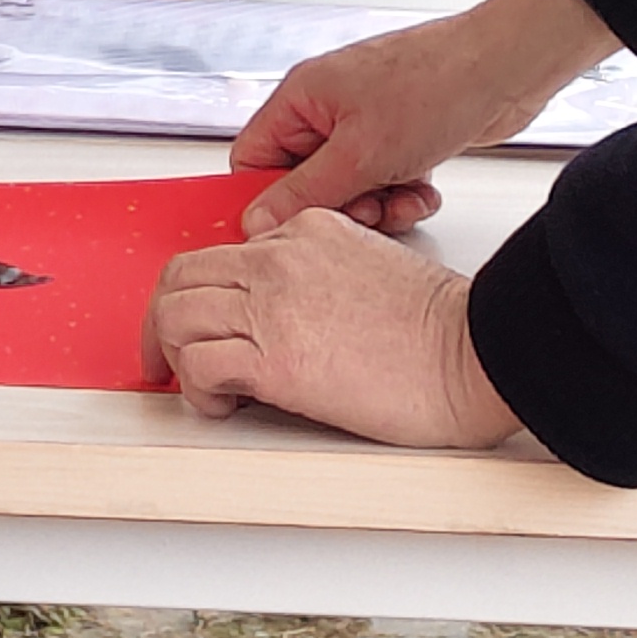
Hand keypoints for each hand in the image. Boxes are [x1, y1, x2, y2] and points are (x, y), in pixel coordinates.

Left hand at [148, 209, 520, 448]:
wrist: (474, 356)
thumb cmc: (438, 328)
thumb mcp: (367, 263)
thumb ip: (316, 271)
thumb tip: (282, 308)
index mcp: (300, 233)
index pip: (217, 255)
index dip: (196, 295)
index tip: (196, 327)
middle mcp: (276, 262)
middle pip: (180, 277)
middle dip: (163, 322)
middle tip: (165, 360)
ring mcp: (273, 307)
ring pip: (175, 316)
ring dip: (176, 357)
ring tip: (203, 388)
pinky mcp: (277, 359)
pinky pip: (199, 364)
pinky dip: (197, 389)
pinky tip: (221, 404)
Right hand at [231, 0, 620, 234]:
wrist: (505, 69)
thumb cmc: (434, 84)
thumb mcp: (360, 155)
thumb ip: (306, 193)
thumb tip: (258, 219)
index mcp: (301, 97)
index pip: (254, 157)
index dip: (266, 197)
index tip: (290, 228)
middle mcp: (328, 108)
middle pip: (305, 179)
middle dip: (338, 206)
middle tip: (365, 212)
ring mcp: (365, 123)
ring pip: (349, 187)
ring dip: (377, 204)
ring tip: (403, 197)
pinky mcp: (399, 137)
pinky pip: (383, 181)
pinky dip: (403, 194)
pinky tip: (424, 189)